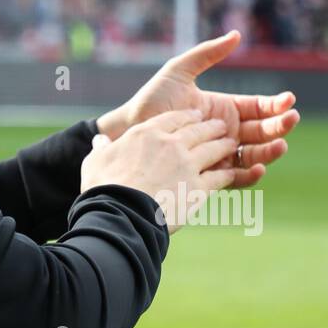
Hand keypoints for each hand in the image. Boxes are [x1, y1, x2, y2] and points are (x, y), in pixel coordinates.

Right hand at [80, 108, 238, 233]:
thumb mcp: (95, 161)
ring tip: (230, 143)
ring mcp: (187, 165)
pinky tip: (232, 173)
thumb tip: (100, 140)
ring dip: (223, 145)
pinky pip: (219, 177)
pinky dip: (227, 174)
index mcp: (146, 134)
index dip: (185, 116)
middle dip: (210, 126)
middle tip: (219, 125)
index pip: (171, 118)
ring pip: (212, 149)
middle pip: (197, 130)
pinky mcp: (198, 188)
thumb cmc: (103, 187)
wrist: (122, 212)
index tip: (193, 115)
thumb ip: (101, 148)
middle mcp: (170, 144)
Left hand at [94, 31, 298, 188]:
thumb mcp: (179, 71)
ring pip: (255, 154)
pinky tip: (258, 167)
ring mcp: (220, 153)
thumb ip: (206, 54)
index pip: (260, 107)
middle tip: (290, 120)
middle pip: (263, 131)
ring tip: (280, 145)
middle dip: (280, 126)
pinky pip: (235, 177)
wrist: (130, 129)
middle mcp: (227, 132)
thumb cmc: (153, 100)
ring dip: (270, 150)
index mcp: (226, 108)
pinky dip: (249, 174)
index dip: (276, 104)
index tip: (288, 100)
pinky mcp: (210, 173)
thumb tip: (236, 35)